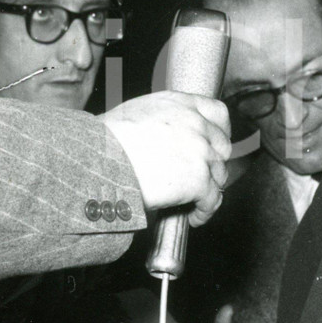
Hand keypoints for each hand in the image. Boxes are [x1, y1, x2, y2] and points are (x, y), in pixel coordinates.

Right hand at [101, 91, 230, 225]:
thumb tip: (169, 138)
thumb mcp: (138, 113)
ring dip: (209, 189)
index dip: (220, 131)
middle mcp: (196, 125)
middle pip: (222, 146)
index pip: (218, 112)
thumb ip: (165, 120)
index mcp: (181, 105)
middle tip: (202, 176)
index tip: (215, 143)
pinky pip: (213, 199)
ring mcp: (201, 152)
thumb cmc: (104, 141)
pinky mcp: (199, 180)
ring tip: (195, 201)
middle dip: (214, 163)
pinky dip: (205, 211)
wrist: (99, 162)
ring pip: (219, 174)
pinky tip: (195, 217)